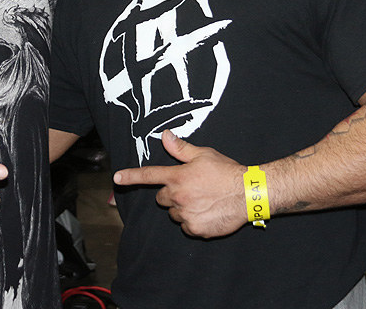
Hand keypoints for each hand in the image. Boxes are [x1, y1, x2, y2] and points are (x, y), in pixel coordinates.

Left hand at [113, 130, 246, 237]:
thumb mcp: (204, 155)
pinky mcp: (195, 228)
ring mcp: (186, 214)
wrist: (249, 193)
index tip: (116, 178)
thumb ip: (181, 148)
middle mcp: (178, 196)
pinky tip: (207, 213)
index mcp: (177, 177)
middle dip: (171, 194)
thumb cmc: (227, 172)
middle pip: (162, 198)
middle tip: (191, 189)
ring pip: (174, 213)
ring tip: (203, 201)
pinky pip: (187, 227)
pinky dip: (193, 222)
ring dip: (183, 209)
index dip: (130, 176)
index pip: (149, 175)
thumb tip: (165, 136)